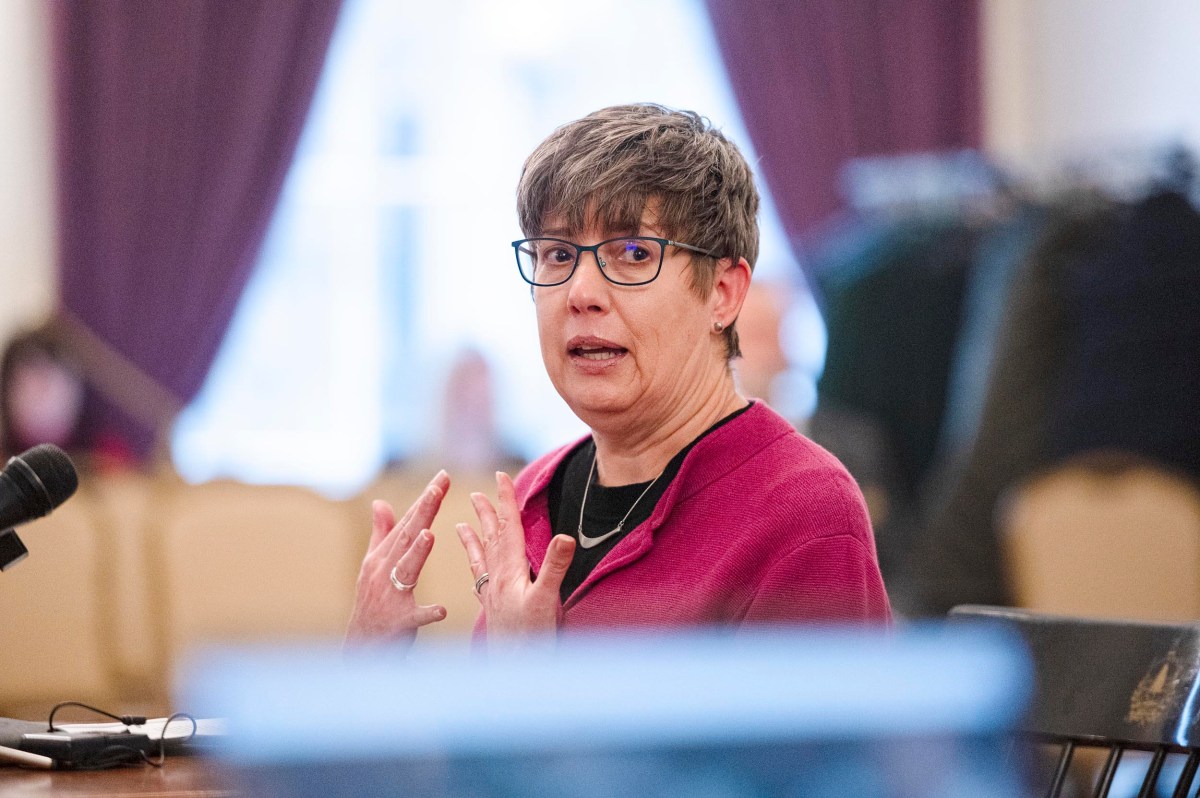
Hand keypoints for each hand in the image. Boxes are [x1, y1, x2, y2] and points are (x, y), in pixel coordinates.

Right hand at [345, 471, 449, 649]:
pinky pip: (414, 617)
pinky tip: (440, 610)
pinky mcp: (398, 623)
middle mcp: (384, 573)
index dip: (425, 499)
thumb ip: (381, 535)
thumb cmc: (374, 605)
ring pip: (406, 571)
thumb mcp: (374, 567)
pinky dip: (427, 613)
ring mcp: (390, 597)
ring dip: (417, 553)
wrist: (362, 648)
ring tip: (430, 534)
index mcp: (383, 558)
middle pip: (407, 537)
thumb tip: (380, 502)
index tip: (443, 477)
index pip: (408, 523)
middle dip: (424, 511)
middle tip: (439, 488)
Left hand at [457, 471, 575, 649]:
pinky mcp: (494, 612)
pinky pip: (480, 583)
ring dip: (475, 538)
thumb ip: (555, 568)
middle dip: (488, 514)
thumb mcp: (547, 602)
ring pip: (482, 559)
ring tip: (462, 522)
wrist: (514, 675)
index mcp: (510, 572)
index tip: (500, 476)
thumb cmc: (532, 641)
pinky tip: (474, 573)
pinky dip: (476, 570)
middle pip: (492, 539)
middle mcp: (498, 580)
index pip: (508, 528)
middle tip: (477, 492)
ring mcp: (494, 596)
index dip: (505, 501)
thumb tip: (564, 536)